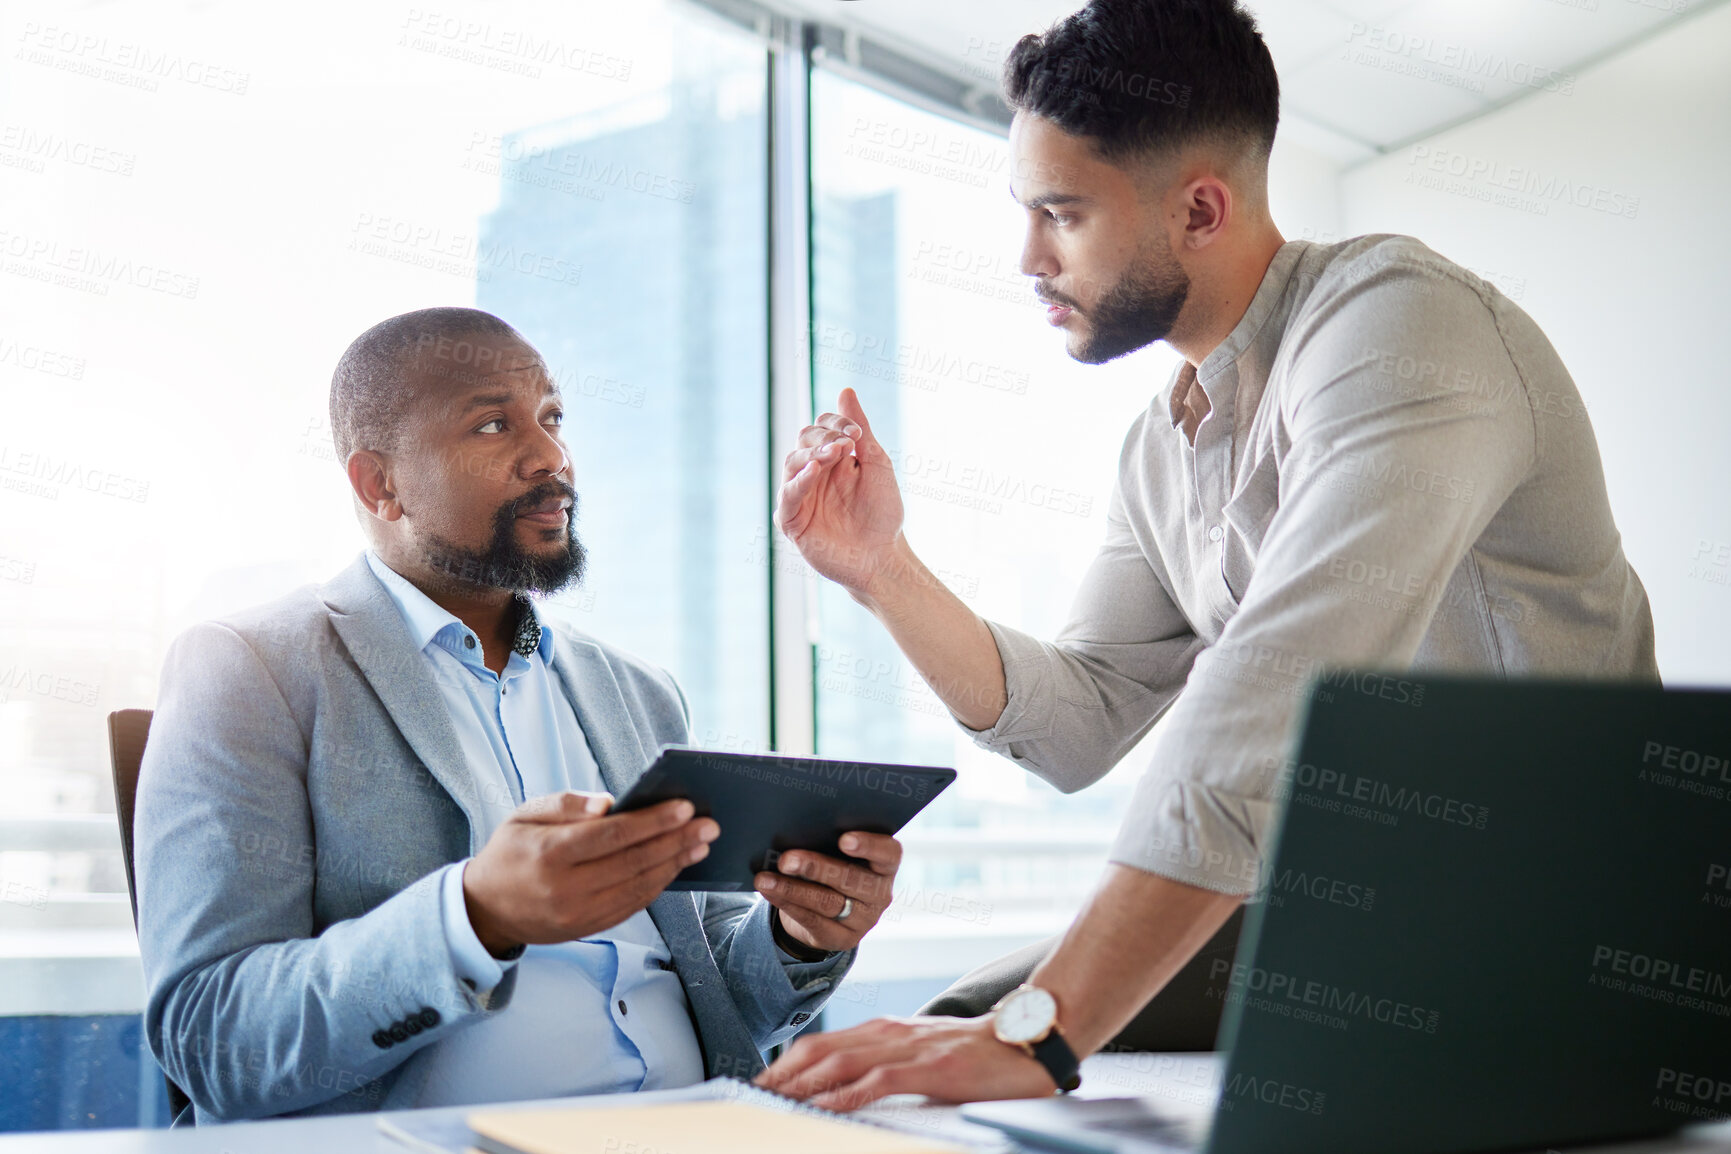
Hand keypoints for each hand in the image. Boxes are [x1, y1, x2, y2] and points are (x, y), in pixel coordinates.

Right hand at [462, 790, 718, 954]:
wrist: (487, 908)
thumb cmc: (510, 852)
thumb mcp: (524, 815)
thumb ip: (566, 804)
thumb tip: (609, 804)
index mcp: (549, 854)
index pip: (611, 836)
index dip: (651, 822)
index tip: (684, 807)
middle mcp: (566, 888)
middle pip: (633, 862)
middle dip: (676, 841)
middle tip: (709, 825)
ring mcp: (579, 914)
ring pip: (638, 887)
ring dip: (675, 864)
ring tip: (701, 844)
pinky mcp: (589, 928)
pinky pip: (632, 906)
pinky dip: (658, 885)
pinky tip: (676, 866)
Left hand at [753, 831, 900, 952]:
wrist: (828, 910)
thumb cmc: (834, 865)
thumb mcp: (839, 853)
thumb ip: (828, 842)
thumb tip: (795, 831)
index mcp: (886, 865)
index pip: (889, 854)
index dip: (869, 846)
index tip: (844, 840)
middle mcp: (880, 893)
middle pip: (851, 879)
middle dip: (816, 867)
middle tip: (786, 859)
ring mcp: (864, 919)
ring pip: (828, 902)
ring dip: (793, 889)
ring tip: (766, 879)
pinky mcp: (843, 938)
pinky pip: (813, 920)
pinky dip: (787, 903)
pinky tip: (769, 890)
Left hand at [754, 1014, 1057, 1109]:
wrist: (1025, 1040)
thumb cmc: (974, 1052)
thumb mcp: (921, 1053)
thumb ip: (885, 1062)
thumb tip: (847, 1086)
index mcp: (883, 1030)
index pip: (821, 1044)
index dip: (785, 1064)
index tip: (758, 1084)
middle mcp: (888, 1033)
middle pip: (820, 1050)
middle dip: (781, 1074)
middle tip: (751, 1095)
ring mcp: (908, 1048)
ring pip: (840, 1063)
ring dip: (802, 1084)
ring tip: (773, 1102)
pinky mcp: (930, 1068)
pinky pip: (878, 1081)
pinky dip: (847, 1095)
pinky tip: (826, 1108)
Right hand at [774, 388, 905, 596]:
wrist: (883, 555)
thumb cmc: (883, 512)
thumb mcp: (876, 463)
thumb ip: (860, 429)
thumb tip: (845, 390)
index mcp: (833, 459)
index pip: (821, 427)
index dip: (836, 424)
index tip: (857, 434)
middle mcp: (814, 474)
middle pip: (804, 440)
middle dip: (824, 437)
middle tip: (847, 445)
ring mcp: (801, 496)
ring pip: (792, 462)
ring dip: (813, 454)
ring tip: (834, 454)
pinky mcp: (793, 521)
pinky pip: (788, 495)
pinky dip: (798, 481)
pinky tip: (814, 471)